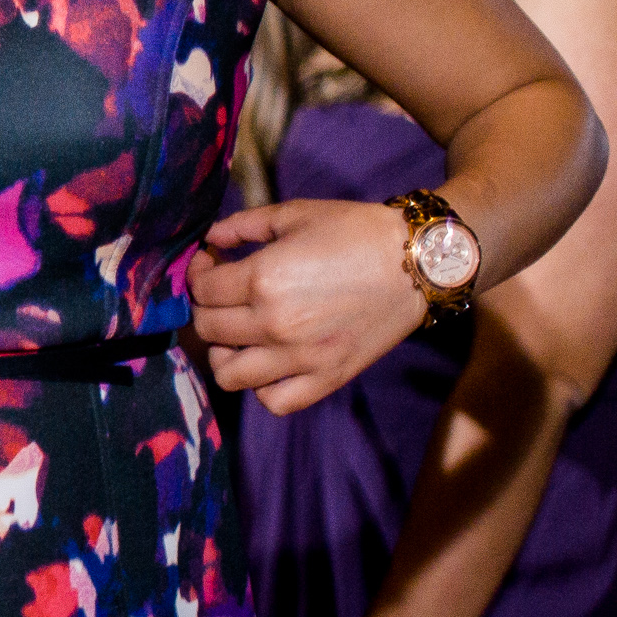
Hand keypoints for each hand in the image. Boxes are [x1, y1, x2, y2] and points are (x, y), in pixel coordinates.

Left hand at [188, 198, 428, 413]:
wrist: (418, 262)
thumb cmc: (356, 231)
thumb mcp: (294, 214)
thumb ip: (242, 226)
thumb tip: (209, 240)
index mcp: (262, 280)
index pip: (201, 290)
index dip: (197, 273)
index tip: (210, 263)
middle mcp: (275, 324)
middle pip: (208, 329)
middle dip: (205, 308)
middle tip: (221, 294)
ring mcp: (302, 357)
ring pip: (230, 375)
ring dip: (224, 354)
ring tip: (236, 334)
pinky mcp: (329, 378)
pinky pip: (275, 402)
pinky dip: (262, 388)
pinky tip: (268, 364)